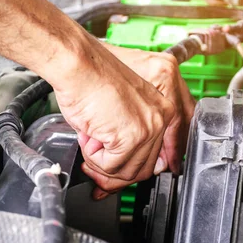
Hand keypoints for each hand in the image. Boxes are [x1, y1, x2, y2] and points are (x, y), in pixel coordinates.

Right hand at [50, 39, 193, 199]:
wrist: (77, 64)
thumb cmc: (91, 78)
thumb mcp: (120, 109)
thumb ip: (129, 137)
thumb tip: (122, 169)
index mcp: (164, 107)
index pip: (161, 154)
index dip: (136, 171)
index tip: (118, 178)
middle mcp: (163, 117)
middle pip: (144, 168)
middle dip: (115, 175)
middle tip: (95, 168)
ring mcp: (149, 127)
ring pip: (128, 171)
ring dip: (102, 165)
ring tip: (89, 145)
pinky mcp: (132, 136)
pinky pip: (112, 165)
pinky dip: (94, 158)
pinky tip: (88, 138)